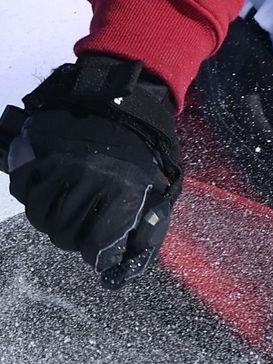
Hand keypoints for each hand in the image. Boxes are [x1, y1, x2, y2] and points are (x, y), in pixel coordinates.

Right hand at [2, 56, 182, 288]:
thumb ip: (146, 223)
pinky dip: (30, 193)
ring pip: (40, 214)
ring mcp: (63, 165)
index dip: (95, 255)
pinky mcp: (42, 152)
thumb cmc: (144, 148)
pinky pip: (23, 187)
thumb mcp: (158, 185)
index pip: (97, 241)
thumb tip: (132, 260)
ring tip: (63, 210)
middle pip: (62, 233)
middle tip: (79, 229)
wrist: (123, 103)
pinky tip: (46, 191)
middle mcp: (91, 179)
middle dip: (70, 238)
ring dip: (49, 218)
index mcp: (124, 189)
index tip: (97, 255)